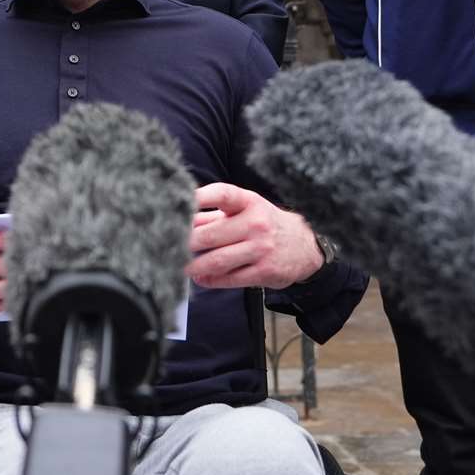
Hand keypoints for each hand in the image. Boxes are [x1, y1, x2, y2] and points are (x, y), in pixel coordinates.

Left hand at [186, 182, 322, 290]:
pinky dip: (211, 280)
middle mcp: (256, 223)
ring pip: (217, 260)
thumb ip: (214, 215)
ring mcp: (260, 249)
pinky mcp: (264, 272)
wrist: (306, 246)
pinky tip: (201, 278)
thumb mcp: (247, 211)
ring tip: (179, 267)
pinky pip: (230, 278)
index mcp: (249, 202)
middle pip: (211, 234)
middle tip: (167, 247)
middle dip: (185, 243)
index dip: (199, 196)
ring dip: (194, 267)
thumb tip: (182, 220)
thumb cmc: (267, 224)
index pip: (222, 194)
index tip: (178, 202)